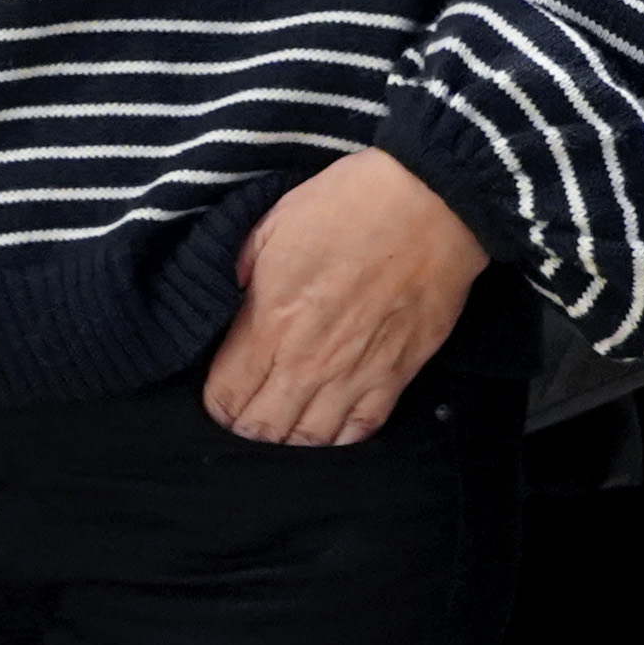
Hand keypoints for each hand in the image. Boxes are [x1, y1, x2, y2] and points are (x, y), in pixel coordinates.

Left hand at [203, 149, 489, 445]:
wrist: (429, 206)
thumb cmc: (344, 207)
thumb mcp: (268, 227)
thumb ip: (240, 273)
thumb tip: (230, 299)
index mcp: (270, 322)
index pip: (227, 393)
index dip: (215, 401)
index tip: (217, 392)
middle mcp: (309, 360)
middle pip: (264, 426)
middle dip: (246, 424)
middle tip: (244, 412)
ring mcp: (356, 373)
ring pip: (311, 438)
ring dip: (290, 435)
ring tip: (283, 420)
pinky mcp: (398, 375)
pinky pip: (362, 428)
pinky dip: (340, 434)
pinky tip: (329, 421)